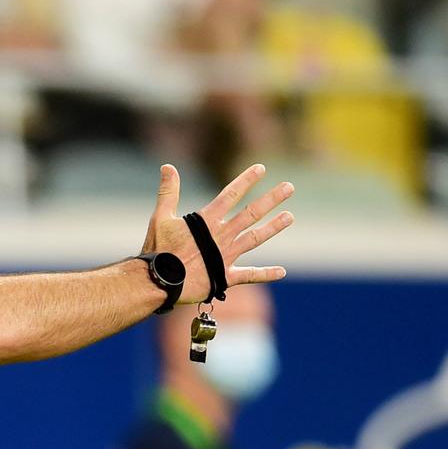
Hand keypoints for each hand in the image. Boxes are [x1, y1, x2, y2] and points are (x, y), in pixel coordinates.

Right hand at [143, 163, 294, 302]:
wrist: (158, 282)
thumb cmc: (157, 251)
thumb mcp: (160, 218)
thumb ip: (168, 192)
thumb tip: (168, 166)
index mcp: (206, 221)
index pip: (230, 195)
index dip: (246, 180)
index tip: (262, 169)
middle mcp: (220, 236)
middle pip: (251, 213)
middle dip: (270, 199)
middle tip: (289, 187)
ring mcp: (225, 256)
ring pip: (255, 238)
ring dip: (273, 227)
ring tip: (289, 217)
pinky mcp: (224, 277)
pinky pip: (249, 275)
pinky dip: (266, 274)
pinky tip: (282, 272)